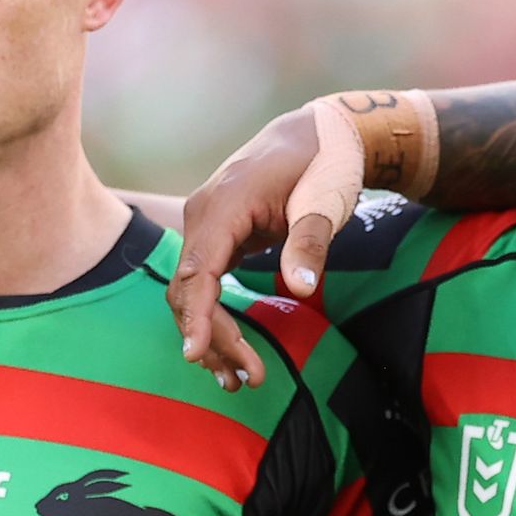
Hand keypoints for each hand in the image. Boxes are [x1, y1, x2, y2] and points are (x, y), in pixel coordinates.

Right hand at [172, 102, 366, 391]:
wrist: (320, 136)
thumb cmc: (324, 165)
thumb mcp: (325, 203)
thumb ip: (310, 243)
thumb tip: (302, 289)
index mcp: (223, 207)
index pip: (198, 271)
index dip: (195, 315)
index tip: (195, 353)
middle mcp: (203, 216)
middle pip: (190, 289)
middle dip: (213, 337)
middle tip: (248, 379)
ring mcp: (207, 226)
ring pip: (193, 291)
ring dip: (211, 334)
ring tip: (239, 379)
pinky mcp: (218, 236)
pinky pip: (205, 283)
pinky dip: (214, 316)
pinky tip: (231, 351)